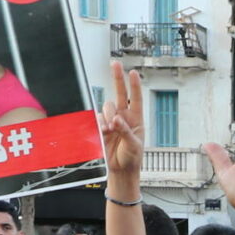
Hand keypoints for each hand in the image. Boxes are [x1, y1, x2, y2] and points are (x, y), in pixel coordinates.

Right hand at [101, 60, 145, 188]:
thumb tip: (117, 119)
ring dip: (108, 114)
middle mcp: (124, 117)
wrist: (120, 170)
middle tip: (115, 63)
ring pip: (107, 106)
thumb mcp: (133, 145)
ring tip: (111, 129)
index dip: (135, 85)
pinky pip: (98, 118)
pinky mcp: (101, 127)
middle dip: (117, 78)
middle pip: (120, 93)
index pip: (136, 98)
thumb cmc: (132, 158)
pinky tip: (104, 132)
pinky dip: (100, 123)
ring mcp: (112, 121)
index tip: (133, 72)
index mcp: (136, 119)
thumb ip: (125, 131)